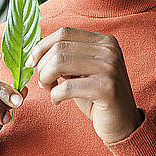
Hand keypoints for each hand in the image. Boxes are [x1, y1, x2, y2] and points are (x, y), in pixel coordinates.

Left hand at [25, 27, 142, 142]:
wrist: (123, 123)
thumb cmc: (97, 96)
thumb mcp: (81, 69)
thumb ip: (65, 54)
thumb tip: (36, 43)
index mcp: (104, 40)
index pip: (64, 33)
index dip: (42, 46)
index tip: (32, 62)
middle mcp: (109, 49)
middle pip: (59, 47)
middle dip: (42, 66)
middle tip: (43, 82)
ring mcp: (110, 67)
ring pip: (59, 63)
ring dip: (46, 78)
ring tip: (49, 89)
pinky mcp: (106, 88)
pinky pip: (66, 87)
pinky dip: (54, 95)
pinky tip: (57, 101)